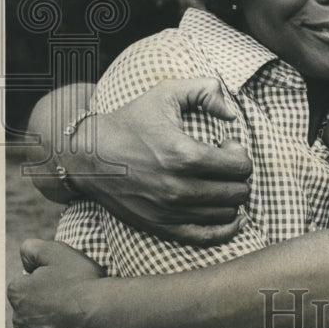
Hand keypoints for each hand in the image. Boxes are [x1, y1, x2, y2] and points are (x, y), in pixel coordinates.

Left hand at [8, 239, 107, 327]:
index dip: (41, 283)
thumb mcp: (58, 252)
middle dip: (41, 308)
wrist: (104, 316)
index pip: (22, 286)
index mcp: (19, 293)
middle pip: (26, 312)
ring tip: (68, 326)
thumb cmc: (83, 282)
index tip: (60, 283)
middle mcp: (19, 320)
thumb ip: (33, 248)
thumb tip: (23, 254)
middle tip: (68, 303)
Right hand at [70, 78, 252, 244]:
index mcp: (183, 154)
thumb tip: (232, 113)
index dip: (240, 154)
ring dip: (231, 198)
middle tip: (225, 164)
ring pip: (227, 214)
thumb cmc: (131, 121)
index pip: (239, 166)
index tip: (228, 145)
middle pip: (237, 191)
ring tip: (218, 182)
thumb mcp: (166, 92)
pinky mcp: (160, 226)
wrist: (88, 155)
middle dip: (239, 176)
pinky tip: (231, 216)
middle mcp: (178, 187)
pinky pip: (207, 238)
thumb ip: (205, 90)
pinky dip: (226, 229)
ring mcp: (169, 211)